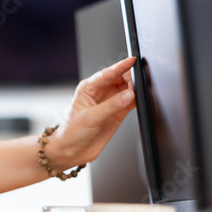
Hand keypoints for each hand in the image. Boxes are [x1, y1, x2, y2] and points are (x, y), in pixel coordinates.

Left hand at [46, 56, 135, 171]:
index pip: (107, 74)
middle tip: (137, 85)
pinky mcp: (117, 113)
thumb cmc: (72, 132)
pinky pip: (130, 102)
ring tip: (139, 92)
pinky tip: (140, 100)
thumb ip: (111, 106)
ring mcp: (109, 102)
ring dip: (134, 89)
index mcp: (88, 88)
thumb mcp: (91, 117)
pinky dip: (136, 100)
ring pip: (127, 89)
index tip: (132, 61)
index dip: (120, 66)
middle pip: (119, 79)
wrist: (72, 150)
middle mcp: (100, 93)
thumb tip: (128, 95)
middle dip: (130, 78)